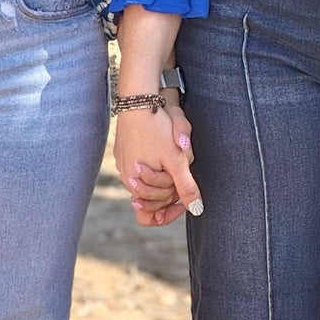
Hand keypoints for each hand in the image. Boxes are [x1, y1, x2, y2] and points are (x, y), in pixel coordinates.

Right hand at [115, 104, 201, 226]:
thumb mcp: (176, 160)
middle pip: (151, 199)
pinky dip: (153, 166)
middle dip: (169, 191)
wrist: (138, 102)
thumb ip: (186, 187)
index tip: (184, 203)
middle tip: (181, 171)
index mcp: (136, 185)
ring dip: (162, 177)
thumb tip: (197, 210)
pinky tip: (162, 149)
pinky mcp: (123, 152)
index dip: (168, 215)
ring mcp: (122, 165)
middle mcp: (126, 179)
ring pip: (146, 183)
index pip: (150, 217)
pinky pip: (139, 168)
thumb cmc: (158, 130)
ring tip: (174, 158)